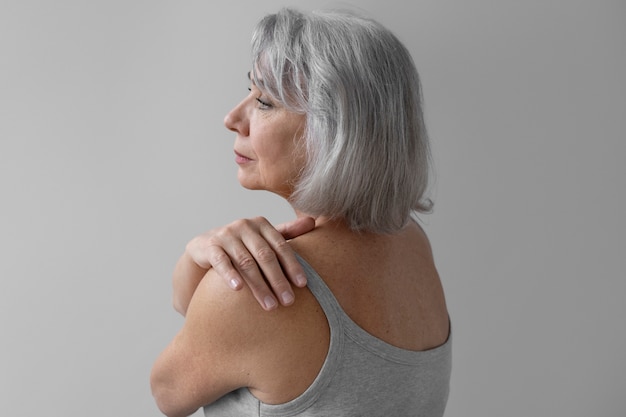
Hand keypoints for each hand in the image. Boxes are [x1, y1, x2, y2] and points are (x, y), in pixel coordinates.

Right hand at [173, 216, 314, 313]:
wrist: (205, 247)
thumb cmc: (243, 245)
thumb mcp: (264, 238)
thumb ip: (287, 232)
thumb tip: (313, 221)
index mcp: (261, 224)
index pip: (281, 246)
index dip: (292, 265)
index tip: (303, 285)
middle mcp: (244, 226)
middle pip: (265, 256)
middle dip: (278, 280)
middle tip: (288, 301)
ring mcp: (226, 235)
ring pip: (246, 262)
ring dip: (259, 286)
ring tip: (270, 305)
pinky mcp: (209, 246)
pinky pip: (221, 262)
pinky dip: (230, 274)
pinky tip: (238, 289)